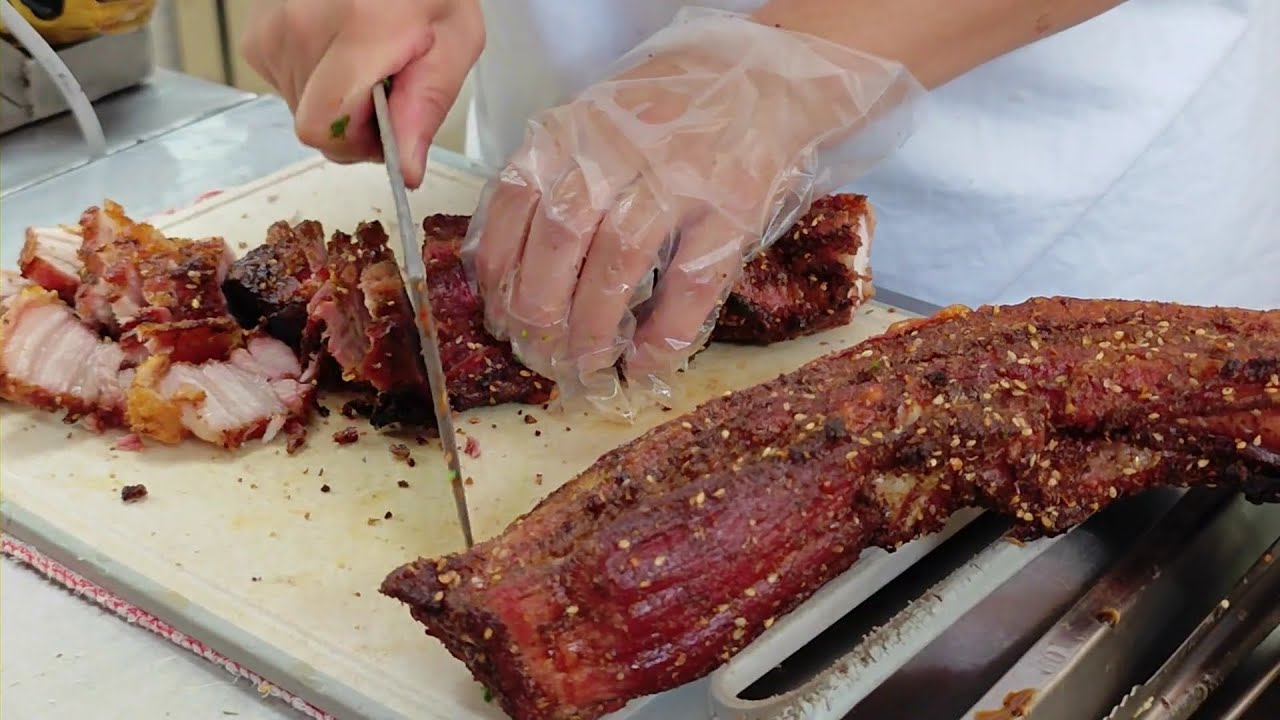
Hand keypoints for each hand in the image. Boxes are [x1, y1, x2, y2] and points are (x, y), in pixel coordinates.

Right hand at [239, 0, 483, 187]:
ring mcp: (270, 30)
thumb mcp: (455, 41)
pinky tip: (341, 51)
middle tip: (387, 85)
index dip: (360, 144)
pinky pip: (288, 91)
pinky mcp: (257, 37)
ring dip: (338, 103)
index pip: (324, 129)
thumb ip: (426, 107)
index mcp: (355, 29)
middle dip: (356, 126)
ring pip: (302, 112)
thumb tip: (405, 168)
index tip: (391, 124)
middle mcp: (299, 27)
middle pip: (315, 128)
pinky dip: (318, 83)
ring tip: (365, 58)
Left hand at [463, 8, 922, 418]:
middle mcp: (620, 149)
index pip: (514, 204)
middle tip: (540, 354)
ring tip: (587, 368)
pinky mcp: (733, 207)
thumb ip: (554, 176)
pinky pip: (691, 283)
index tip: (499, 319)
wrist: (768, 79)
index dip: (500, 273)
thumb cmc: (670, 113)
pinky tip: (646, 364)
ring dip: (594, 328)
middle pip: (561, 239)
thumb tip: (509, 269)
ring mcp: (681, 177)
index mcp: (573, 129)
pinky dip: (665, 334)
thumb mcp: (596, 122)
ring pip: (619, 263)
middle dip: (541, 310)